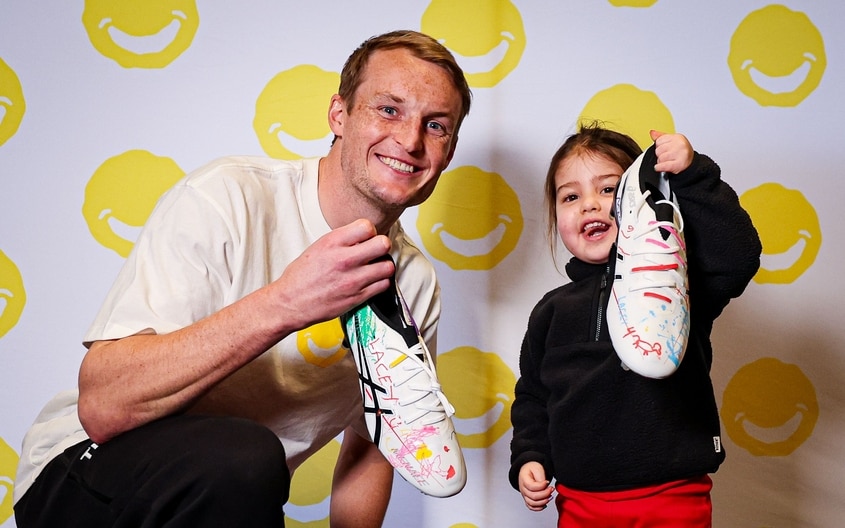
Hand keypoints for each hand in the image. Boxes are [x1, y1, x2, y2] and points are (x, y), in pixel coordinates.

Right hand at [270, 218, 393, 330]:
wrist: (291, 302)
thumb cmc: (301, 277)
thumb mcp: (318, 247)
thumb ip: (342, 240)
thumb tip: (362, 236)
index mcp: (332, 243)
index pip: (367, 226)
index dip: (370, 231)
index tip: (367, 238)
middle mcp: (344, 259)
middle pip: (383, 244)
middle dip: (381, 246)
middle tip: (375, 251)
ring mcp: (353, 279)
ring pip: (387, 266)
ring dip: (383, 265)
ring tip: (375, 267)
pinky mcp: (358, 296)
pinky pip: (383, 284)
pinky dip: (381, 282)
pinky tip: (372, 281)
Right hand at [518, 462, 553, 510]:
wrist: (528, 470)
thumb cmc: (532, 468)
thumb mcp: (537, 468)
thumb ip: (540, 478)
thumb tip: (545, 487)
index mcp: (524, 479)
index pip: (531, 487)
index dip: (541, 486)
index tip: (548, 482)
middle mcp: (523, 488)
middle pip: (533, 496)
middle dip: (545, 494)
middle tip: (551, 489)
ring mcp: (524, 495)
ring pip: (532, 503)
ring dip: (543, 502)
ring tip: (550, 496)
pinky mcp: (527, 499)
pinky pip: (531, 507)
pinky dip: (539, 507)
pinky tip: (545, 504)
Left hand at [650, 129, 693, 173]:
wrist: (691, 162)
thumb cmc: (681, 152)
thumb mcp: (672, 141)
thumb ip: (661, 137)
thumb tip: (652, 133)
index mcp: (677, 137)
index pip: (658, 141)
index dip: (659, 146)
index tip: (665, 149)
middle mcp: (680, 144)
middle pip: (658, 150)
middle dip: (660, 155)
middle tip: (667, 156)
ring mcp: (680, 154)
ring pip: (660, 158)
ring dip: (661, 162)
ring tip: (668, 161)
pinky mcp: (679, 164)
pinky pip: (663, 166)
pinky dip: (659, 167)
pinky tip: (660, 167)